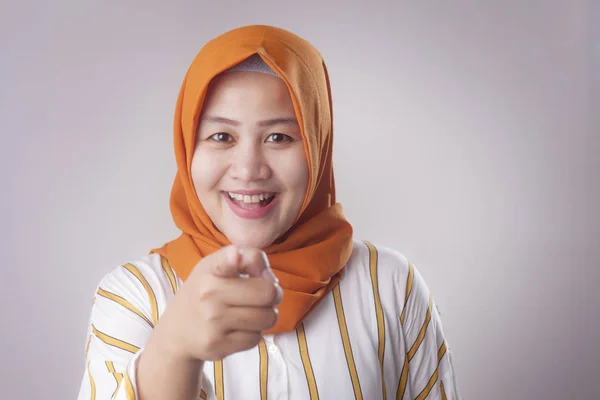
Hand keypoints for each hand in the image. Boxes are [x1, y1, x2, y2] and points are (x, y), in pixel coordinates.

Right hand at [154, 245, 281, 361]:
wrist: (178, 329)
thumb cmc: (206, 291)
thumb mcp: (218, 266)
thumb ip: (249, 259)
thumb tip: (271, 279)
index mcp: (211, 269)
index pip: (226, 260)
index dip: (234, 258)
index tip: (235, 257)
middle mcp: (209, 294)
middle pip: (268, 293)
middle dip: (274, 295)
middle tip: (264, 296)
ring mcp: (213, 322)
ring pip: (267, 318)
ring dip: (266, 315)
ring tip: (251, 312)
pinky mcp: (217, 345)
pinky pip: (256, 339)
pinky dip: (253, 333)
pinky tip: (239, 327)